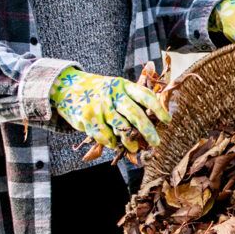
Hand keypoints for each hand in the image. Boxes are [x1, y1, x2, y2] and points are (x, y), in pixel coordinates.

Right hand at [50, 68, 170, 151]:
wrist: (66, 87)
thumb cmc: (99, 91)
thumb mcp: (115, 87)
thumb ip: (131, 98)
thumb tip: (154, 119)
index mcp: (123, 85)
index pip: (145, 96)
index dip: (158, 109)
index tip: (168, 121)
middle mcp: (112, 94)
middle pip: (135, 115)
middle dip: (148, 131)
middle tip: (156, 142)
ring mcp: (100, 106)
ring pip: (121, 129)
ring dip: (130, 141)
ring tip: (135, 147)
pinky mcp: (88, 118)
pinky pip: (105, 136)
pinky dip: (112, 143)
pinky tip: (114, 143)